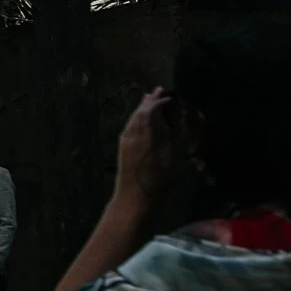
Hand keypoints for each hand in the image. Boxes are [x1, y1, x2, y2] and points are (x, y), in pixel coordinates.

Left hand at [114, 88, 180, 205]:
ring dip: (141, 108)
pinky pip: (130, 127)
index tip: (168, 98)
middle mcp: (131, 137)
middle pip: (138, 113)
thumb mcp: (168, 162)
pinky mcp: (123, 149)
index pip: (147, 113)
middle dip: (148, 101)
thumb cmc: (156, 184)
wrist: (133, 199)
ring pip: (133, 119)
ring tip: (149, 98)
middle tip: (158, 90)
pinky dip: (137, 118)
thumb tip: (167, 127)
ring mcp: (125, 143)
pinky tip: (141, 117)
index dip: (157, 104)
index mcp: (144, 139)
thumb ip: (167, 141)